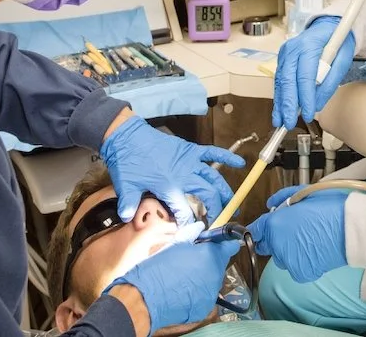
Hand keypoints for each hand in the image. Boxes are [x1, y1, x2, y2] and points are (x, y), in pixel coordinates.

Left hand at [100, 116, 244, 224]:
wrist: (128, 136)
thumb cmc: (128, 161)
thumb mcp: (126, 185)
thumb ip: (129, 203)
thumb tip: (128, 218)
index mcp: (169, 186)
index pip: (185, 211)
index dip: (190, 223)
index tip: (193, 230)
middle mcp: (184, 175)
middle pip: (207, 195)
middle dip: (216, 209)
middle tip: (219, 220)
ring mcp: (189, 161)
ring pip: (213, 178)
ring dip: (224, 191)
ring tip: (233, 203)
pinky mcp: (190, 149)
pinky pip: (212, 153)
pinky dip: (226, 156)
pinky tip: (239, 163)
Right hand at [111, 231, 239, 333]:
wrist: (146, 297)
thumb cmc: (158, 268)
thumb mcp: (174, 245)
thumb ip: (191, 235)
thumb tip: (200, 228)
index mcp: (210, 256)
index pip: (229, 246)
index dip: (224, 243)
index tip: (218, 243)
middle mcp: (215, 275)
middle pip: (218, 264)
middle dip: (208, 261)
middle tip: (190, 260)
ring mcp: (211, 293)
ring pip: (212, 280)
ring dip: (203, 277)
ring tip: (183, 277)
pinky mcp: (205, 307)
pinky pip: (205, 294)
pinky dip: (197, 291)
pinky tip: (182, 290)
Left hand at [248, 186, 348, 282]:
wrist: (350, 228)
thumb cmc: (329, 206)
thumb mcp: (303, 194)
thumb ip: (281, 198)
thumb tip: (270, 204)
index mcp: (274, 224)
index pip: (254, 231)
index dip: (256, 230)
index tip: (260, 231)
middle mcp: (277, 245)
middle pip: (266, 246)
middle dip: (274, 240)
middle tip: (292, 233)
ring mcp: (288, 261)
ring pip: (280, 258)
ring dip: (288, 252)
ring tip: (308, 241)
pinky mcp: (301, 273)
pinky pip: (294, 268)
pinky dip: (301, 262)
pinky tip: (314, 251)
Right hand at [272, 16, 356, 129]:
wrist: (328, 25)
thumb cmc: (338, 41)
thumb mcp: (343, 60)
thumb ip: (330, 82)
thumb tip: (317, 104)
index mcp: (309, 45)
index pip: (305, 76)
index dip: (305, 97)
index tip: (308, 114)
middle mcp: (292, 48)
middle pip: (287, 80)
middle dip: (287, 104)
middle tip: (288, 123)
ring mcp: (285, 52)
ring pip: (280, 81)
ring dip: (279, 103)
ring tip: (280, 121)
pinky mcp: (283, 58)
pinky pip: (280, 79)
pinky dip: (280, 95)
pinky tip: (279, 109)